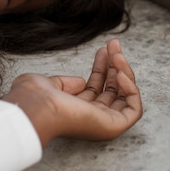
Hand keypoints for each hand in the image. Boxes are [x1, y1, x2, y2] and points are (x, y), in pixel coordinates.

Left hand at [2, 39, 141, 147]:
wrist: (36, 106)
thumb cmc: (35, 96)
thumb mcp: (50, 84)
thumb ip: (67, 83)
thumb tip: (82, 82)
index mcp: (74, 110)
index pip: (96, 88)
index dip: (101, 67)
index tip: (103, 49)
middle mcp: (90, 117)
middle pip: (111, 90)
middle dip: (115, 65)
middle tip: (114, 44)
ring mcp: (102, 123)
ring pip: (124, 97)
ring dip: (125, 72)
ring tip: (117, 53)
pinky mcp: (113, 126)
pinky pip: (133, 110)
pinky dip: (132, 90)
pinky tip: (121, 73)